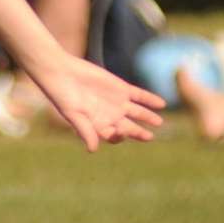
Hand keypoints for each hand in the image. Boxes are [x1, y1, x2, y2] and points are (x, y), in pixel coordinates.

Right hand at [27, 53, 165, 151]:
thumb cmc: (63, 96)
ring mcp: (117, 102)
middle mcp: (109, 115)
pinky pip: (140, 96)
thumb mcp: (73, 115)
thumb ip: (86, 131)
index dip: (120, 137)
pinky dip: (150, 100)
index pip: (114, 136)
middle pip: (129, 127)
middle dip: (139, 133)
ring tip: (159, 123)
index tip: (123, 134)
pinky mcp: (121, 88)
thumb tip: (93, 150)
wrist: (62, 72)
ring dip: (148, 117)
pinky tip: (161, 104)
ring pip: (137, 113)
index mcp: (97, 125)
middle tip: (149, 138)